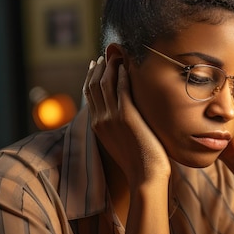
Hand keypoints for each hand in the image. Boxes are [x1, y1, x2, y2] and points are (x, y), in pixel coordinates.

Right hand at [83, 55, 170, 187]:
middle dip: (98, 68)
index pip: (89, 95)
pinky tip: (128, 68)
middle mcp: (100, 120)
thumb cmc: (140, 165)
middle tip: (104, 56)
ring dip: (110, 67)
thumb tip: (126, 121)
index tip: (95, 66)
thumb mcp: (122, 144)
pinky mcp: (126, 116)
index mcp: (97, 127)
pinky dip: (123, 76)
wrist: (144, 177)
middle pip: (93, 86)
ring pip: (106, 84)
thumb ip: (119, 129)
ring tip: (117, 57)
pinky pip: (122, 89)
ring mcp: (112, 117)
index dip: (91, 77)